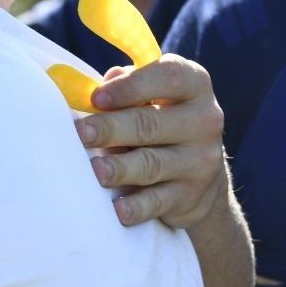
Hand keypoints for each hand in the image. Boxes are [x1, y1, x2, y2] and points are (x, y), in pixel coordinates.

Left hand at [74, 55, 233, 230]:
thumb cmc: (161, 122)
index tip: (97, 97)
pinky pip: (157, 202)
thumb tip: (94, 89)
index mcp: (194, 86)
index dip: (131, 86)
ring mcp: (200, 162)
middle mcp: (204, 121)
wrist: (201, 177)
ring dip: (120, 167)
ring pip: (151, 164)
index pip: (168, 77)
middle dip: (111, 128)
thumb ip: (126, 87)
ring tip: (96, 169)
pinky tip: (118, 209)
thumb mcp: (152, 97)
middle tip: (81, 132)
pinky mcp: (190, 197)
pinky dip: (137, 207)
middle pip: (150, 123)